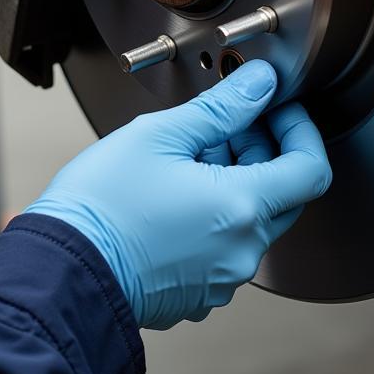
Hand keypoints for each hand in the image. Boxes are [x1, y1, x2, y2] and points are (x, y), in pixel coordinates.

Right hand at [24, 60, 330, 329]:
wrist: (62, 270)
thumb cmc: (102, 206)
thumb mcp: (161, 135)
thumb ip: (221, 106)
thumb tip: (259, 82)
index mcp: (241, 209)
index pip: (311, 168)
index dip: (300, 129)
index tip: (276, 108)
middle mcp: (241, 251)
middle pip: (283, 193)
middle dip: (262, 149)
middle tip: (224, 124)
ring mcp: (221, 277)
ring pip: (251, 218)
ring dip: (235, 179)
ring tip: (187, 154)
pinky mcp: (198, 291)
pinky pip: (224, 244)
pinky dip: (214, 211)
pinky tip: (175, 190)